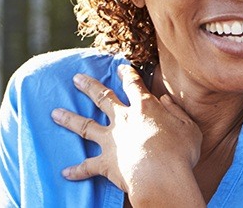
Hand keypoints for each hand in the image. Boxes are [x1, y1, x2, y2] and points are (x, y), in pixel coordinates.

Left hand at [52, 64, 202, 197]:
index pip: (134, 85)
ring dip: (69, 118)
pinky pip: (87, 166)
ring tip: (54, 112)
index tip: (121, 67)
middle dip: (89, 86)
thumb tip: (166, 101)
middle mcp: (124, 120)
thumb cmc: (180, 151)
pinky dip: (76, 170)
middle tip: (76, 78)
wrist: (160, 175)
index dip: (128, 74)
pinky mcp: (105, 163)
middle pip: (103, 97)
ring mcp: (112, 141)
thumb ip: (177, 112)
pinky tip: (65, 172)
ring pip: (85, 126)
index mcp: (145, 108)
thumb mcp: (188, 127)